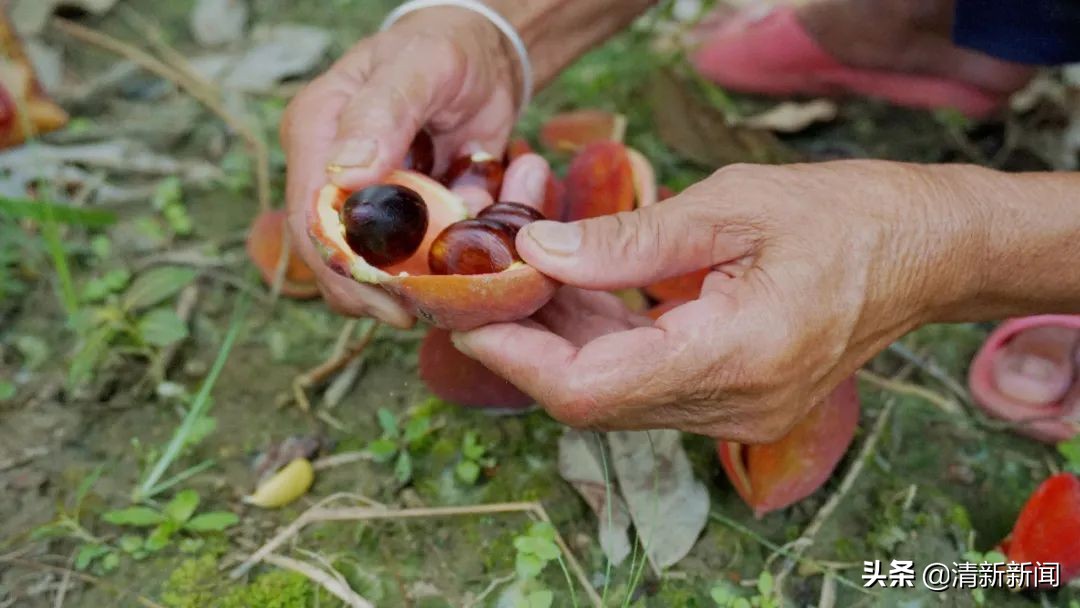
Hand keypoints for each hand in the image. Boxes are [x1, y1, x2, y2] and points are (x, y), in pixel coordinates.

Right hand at [281, 8, 534, 325]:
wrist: (482, 57)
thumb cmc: (447, 50)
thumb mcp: (421, 66)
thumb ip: (385, 113)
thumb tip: (346, 175)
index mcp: (317, 131)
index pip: (311, 216)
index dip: (343, 266)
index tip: (389, 301)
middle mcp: (327, 171)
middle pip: (328, 255)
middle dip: (368, 293)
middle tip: (415, 318)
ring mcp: (358, 198)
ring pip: (360, 268)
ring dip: (397, 293)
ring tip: (438, 307)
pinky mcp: (392, 216)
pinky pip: (400, 261)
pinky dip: (426, 279)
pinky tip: (453, 286)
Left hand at [455, 161, 986, 440]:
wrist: (925, 252)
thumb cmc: (844, 216)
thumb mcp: (730, 206)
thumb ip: (627, 240)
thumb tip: (537, 252)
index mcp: (737, 356)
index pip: (589, 390)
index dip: (516, 357)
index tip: (467, 312)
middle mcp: (734, 406)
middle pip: (593, 399)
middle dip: (526, 343)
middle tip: (484, 283)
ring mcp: (739, 414)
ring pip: (615, 395)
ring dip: (561, 341)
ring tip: (527, 274)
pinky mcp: (738, 404)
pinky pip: (647, 385)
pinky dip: (603, 344)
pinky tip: (577, 292)